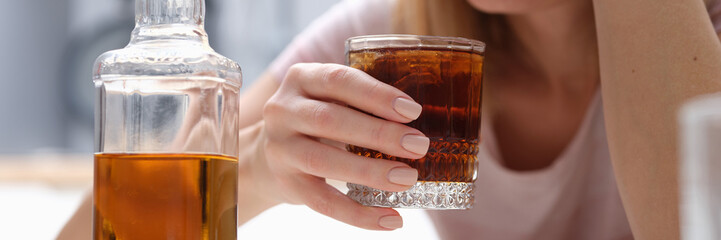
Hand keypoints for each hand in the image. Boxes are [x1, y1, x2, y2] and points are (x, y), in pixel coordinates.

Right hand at [260, 63, 428, 229]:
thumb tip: (420, 123)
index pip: (338, 80)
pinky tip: (391, 218)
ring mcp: (280, 148)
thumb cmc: (319, 120)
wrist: (270, 155)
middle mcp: (283, 110)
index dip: (376, 95)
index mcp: (302, 78)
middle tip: (419, 146)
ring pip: (323, 161)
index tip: (412, 111)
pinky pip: (322, 202)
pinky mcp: (287, 183)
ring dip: (370, 172)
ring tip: (407, 178)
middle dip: (379, 134)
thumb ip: (364, 101)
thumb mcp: (332, 98)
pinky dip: (358, 214)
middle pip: (331, 120)